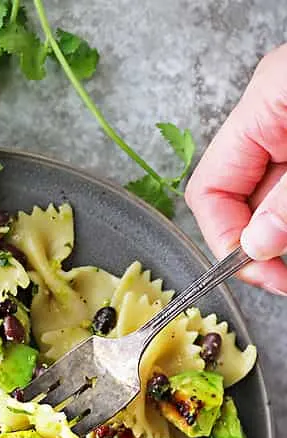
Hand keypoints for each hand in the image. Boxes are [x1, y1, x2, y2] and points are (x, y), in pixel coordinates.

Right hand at [185, 44, 286, 294]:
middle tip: (284, 276)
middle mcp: (272, 118)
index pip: (210, 191)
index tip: (258, 272)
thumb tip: (255, 246)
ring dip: (281, 237)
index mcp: (261, 109)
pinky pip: (286, 189)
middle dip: (261, 246)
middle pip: (240, 202)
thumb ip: (286, 201)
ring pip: (269, 202)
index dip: (226, 240)